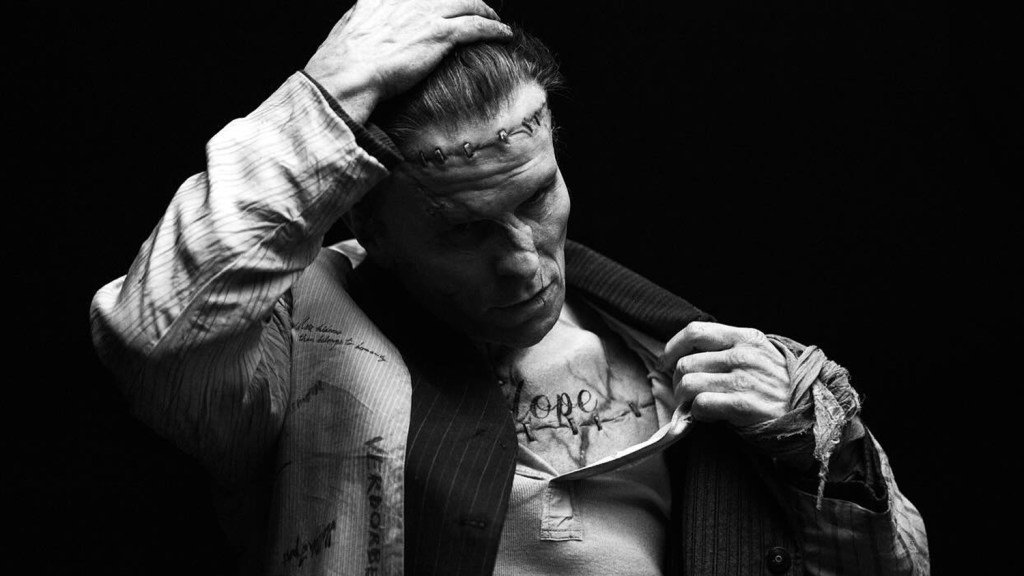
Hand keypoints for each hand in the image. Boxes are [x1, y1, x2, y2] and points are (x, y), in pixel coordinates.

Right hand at [304, 0, 510, 121]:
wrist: (345, 78)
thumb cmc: (340, 66)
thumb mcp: (348, 32)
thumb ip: (364, 22)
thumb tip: (364, 27)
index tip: (446, 3)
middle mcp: (407, 0)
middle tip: (476, 8)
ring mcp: (425, 14)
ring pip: (467, 3)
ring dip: (484, 10)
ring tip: (493, 18)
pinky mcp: (439, 34)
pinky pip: (477, 26)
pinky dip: (494, 28)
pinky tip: (504, 33)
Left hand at [659, 322, 791, 426]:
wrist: (813, 413)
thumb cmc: (781, 385)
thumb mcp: (761, 354)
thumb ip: (731, 347)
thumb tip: (690, 354)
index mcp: (745, 338)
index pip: (695, 331)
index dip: (673, 346)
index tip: (667, 361)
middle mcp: (743, 355)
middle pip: (686, 362)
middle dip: (677, 381)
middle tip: (684, 393)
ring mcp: (744, 379)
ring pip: (688, 383)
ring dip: (684, 399)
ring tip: (694, 405)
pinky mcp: (744, 405)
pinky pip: (701, 404)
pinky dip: (698, 413)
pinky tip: (708, 415)